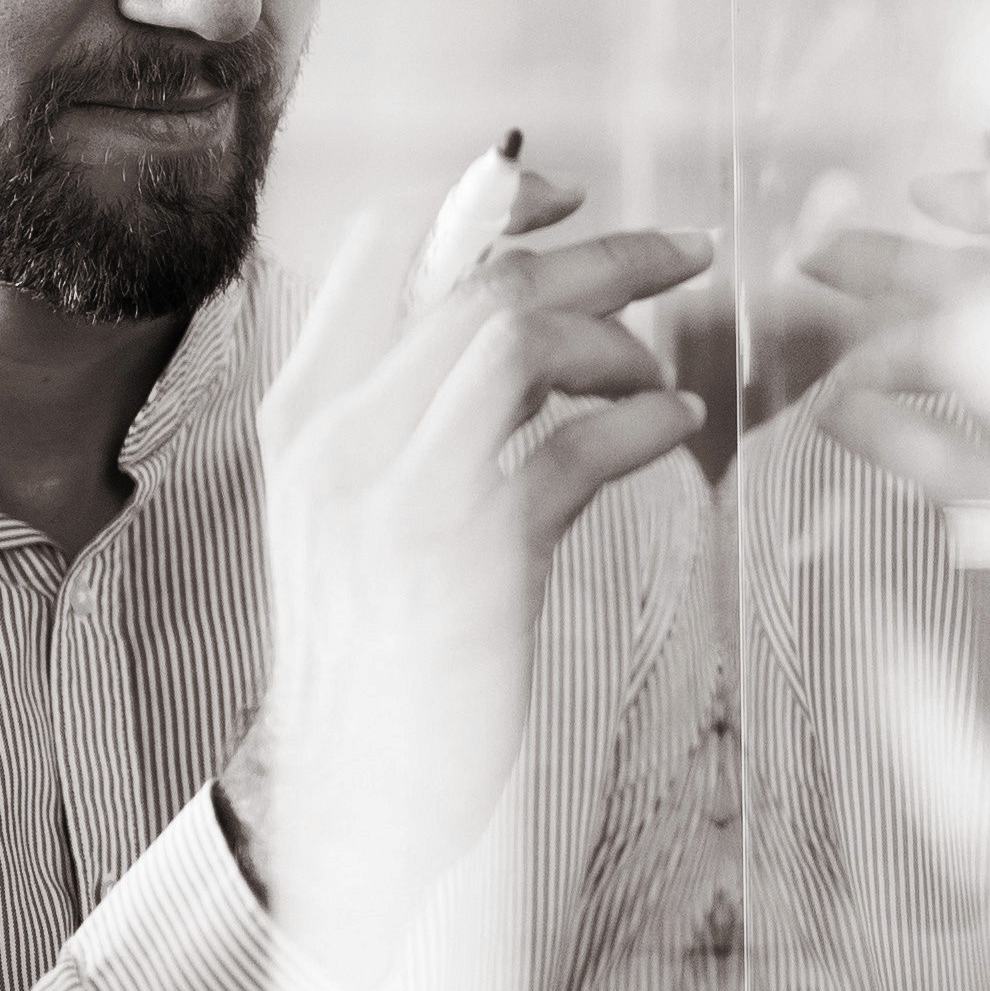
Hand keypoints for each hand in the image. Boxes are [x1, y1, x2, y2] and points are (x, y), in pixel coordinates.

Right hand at [230, 170, 710, 960]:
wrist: (357, 795)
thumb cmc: (377, 654)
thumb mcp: (362, 510)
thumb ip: (412, 410)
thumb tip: (512, 319)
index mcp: (304, 412)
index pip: (388, 244)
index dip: (487, 200)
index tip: (566, 195)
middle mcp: (340, 439)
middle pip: (481, 279)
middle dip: (601, 251)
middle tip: (685, 251)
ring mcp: (399, 495)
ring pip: (525, 339)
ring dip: (623, 336)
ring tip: (663, 370)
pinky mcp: (472, 559)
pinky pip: (577, 446)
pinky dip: (644, 422)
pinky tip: (676, 427)